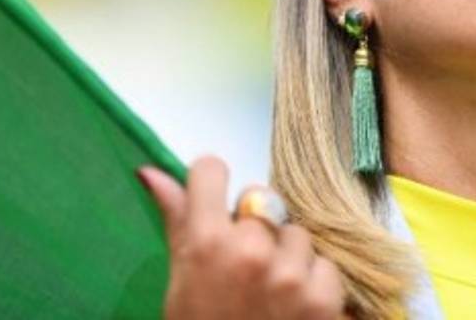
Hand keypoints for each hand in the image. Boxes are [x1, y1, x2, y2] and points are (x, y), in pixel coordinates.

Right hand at [138, 155, 346, 318]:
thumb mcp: (179, 283)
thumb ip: (177, 221)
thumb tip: (151, 170)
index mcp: (205, 242)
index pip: (211, 170)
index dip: (211, 185)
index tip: (214, 205)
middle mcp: (249, 248)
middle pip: (259, 202)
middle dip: (253, 230)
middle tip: (243, 271)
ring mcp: (290, 272)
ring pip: (295, 232)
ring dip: (287, 257)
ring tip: (270, 294)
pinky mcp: (324, 296)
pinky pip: (324, 264)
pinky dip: (314, 285)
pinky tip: (294, 311)